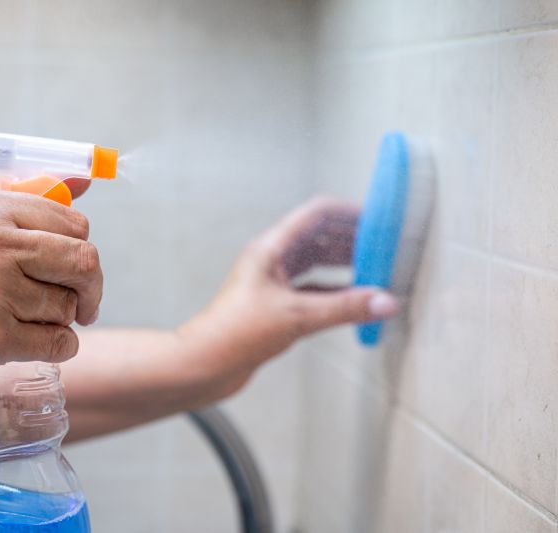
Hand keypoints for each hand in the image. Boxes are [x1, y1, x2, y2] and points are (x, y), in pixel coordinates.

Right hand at [0, 190, 101, 403]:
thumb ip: (12, 200)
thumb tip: (82, 182)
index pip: (68, 219)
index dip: (79, 246)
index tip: (71, 268)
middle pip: (82, 259)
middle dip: (91, 286)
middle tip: (82, 303)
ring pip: (68, 305)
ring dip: (62, 319)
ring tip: (33, 323)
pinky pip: (58, 343)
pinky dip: (60, 348)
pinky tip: (38, 345)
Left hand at [181, 197, 397, 387]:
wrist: (206, 364)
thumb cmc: (233, 332)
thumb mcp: (296, 316)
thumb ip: (343, 308)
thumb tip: (383, 301)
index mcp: (271, 248)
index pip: (317, 214)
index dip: (350, 213)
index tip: (379, 221)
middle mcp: (272, 261)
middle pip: (320, 236)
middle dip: (353, 240)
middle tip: (385, 248)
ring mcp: (274, 283)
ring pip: (318, 264)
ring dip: (346, 266)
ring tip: (377, 272)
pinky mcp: (277, 306)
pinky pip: (314, 290)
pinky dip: (336, 292)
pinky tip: (355, 301)